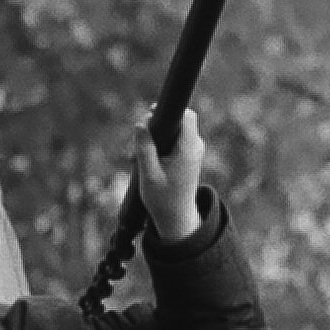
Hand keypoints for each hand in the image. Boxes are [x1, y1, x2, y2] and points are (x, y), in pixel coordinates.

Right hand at [134, 105, 205, 245]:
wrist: (176, 218)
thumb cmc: (163, 199)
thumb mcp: (149, 174)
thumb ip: (144, 147)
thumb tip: (140, 123)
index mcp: (188, 149)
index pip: (186, 116)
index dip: (168, 111)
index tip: (149, 118)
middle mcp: (195, 146)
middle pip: (177, 121)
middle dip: (155, 128)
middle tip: (135, 147)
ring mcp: (193, 150)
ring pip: (172, 131)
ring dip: (153, 139)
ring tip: (135, 159)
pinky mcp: (187, 155)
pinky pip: (172, 140)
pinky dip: (158, 147)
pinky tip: (143, 162)